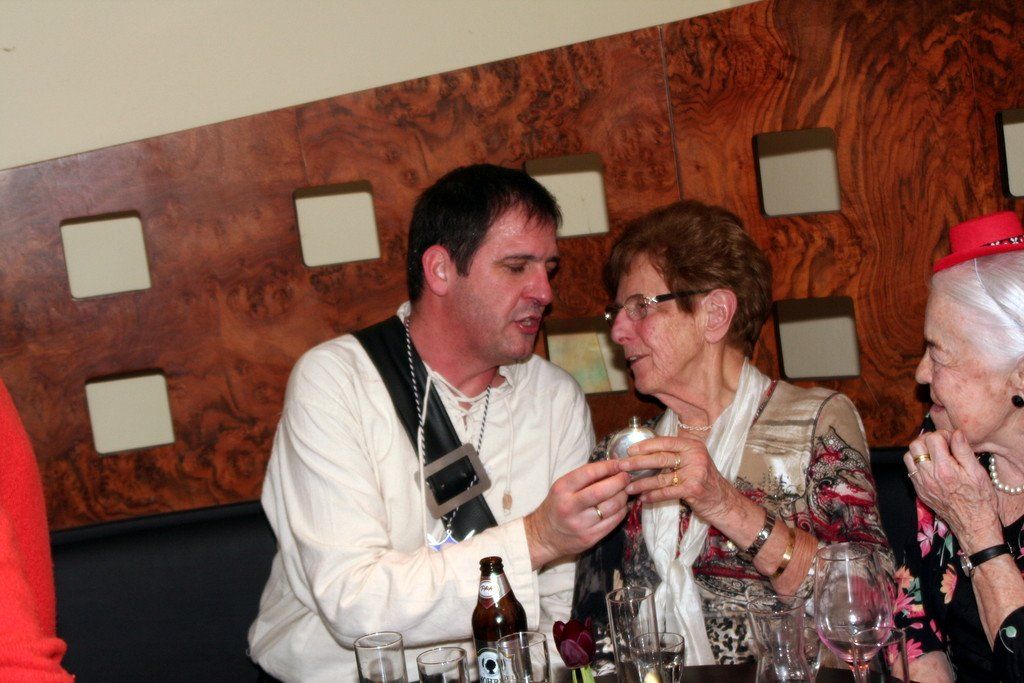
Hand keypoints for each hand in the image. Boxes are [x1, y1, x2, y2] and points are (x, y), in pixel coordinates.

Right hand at [524, 460, 629, 568]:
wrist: (544, 536)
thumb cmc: (556, 506)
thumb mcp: (563, 488)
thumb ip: (585, 478)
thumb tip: (612, 466)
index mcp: (562, 489)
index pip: (589, 473)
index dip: (608, 466)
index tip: (620, 463)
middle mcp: (570, 507)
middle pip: (602, 491)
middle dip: (620, 481)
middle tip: (626, 477)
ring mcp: (580, 524)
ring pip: (612, 507)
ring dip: (623, 496)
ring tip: (625, 491)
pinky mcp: (590, 538)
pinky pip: (613, 522)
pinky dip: (622, 511)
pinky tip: (622, 506)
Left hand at [618, 435, 745, 524]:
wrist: (723, 501)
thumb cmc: (704, 481)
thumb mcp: (693, 461)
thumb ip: (675, 456)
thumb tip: (644, 454)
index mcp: (692, 445)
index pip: (664, 442)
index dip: (645, 446)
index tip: (629, 450)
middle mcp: (695, 456)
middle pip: (660, 458)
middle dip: (638, 463)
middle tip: (621, 466)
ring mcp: (695, 472)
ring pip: (661, 477)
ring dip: (642, 483)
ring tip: (628, 488)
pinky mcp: (693, 488)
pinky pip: (667, 492)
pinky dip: (653, 496)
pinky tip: (643, 498)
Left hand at [903, 429, 1000, 553]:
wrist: (974, 525)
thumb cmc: (980, 499)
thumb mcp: (977, 472)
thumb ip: (963, 450)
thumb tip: (955, 433)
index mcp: (944, 469)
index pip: (932, 438)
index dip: (943, 434)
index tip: (952, 440)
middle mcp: (928, 476)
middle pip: (915, 445)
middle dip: (928, 440)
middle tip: (942, 444)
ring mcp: (921, 484)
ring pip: (908, 457)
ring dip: (920, 451)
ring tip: (935, 454)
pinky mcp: (919, 491)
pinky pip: (910, 471)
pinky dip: (918, 464)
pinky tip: (932, 466)